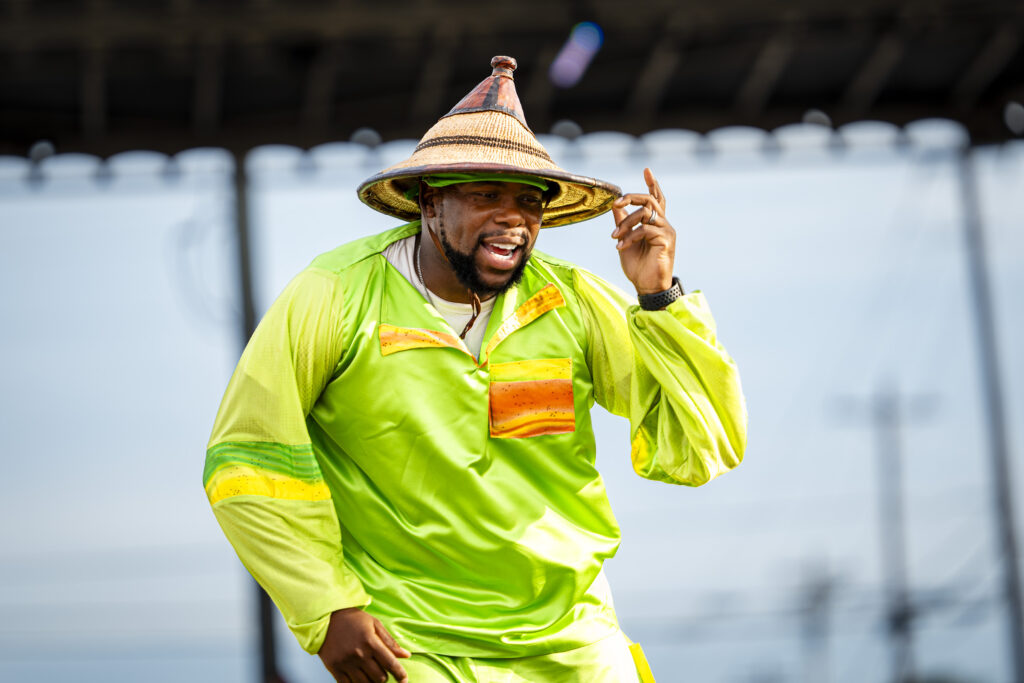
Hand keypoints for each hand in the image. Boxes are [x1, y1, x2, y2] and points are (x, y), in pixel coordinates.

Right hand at [318, 608, 410, 682]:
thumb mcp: (374, 624)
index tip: (404, 681)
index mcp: (371, 641)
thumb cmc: (353, 620)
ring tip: (370, 673)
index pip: (390, 663)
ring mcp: (346, 662)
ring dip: (371, 682)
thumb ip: (390, 641)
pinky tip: (359, 678)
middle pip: (379, 678)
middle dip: (384, 677)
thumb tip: (406, 655)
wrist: (326, 618)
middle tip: (381, 671)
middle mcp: (359, 654)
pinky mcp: (334, 668)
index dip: (400, 674)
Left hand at [610, 168, 676, 294]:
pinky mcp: (666, 241)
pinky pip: (645, 229)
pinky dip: (630, 236)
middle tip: (617, 203)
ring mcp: (666, 232)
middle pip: (650, 200)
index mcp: (655, 224)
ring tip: (615, 237)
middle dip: (631, 197)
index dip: (652, 184)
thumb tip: (615, 206)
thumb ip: (622, 222)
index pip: (656, 199)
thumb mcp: (625, 241)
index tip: (646, 169)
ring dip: (626, 222)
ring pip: (646, 213)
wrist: (647, 287)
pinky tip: (621, 246)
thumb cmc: (638, 266)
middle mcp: (663, 224)